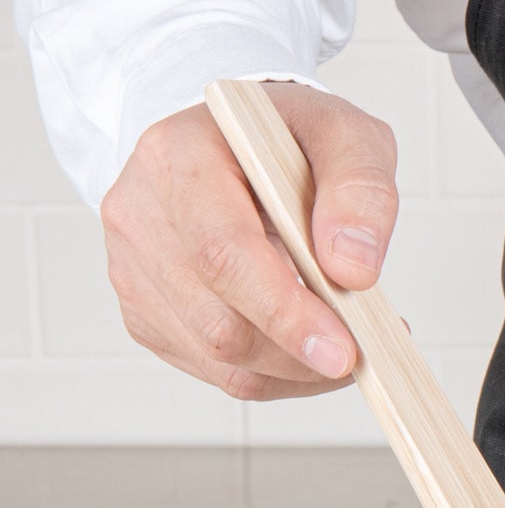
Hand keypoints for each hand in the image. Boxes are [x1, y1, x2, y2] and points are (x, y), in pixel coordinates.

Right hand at [100, 84, 397, 400]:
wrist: (235, 143)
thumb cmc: (288, 139)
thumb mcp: (345, 134)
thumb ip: (360, 190)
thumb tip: (354, 270)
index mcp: (179, 157)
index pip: (223, 254)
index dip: (285, 312)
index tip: (344, 350)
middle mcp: (141, 215)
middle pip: (218, 321)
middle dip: (301, 351)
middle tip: (368, 351)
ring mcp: (135, 269)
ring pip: (219, 357)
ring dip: (296, 368)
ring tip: (349, 339)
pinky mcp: (147, 311)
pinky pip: (215, 369)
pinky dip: (276, 372)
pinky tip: (309, 343)